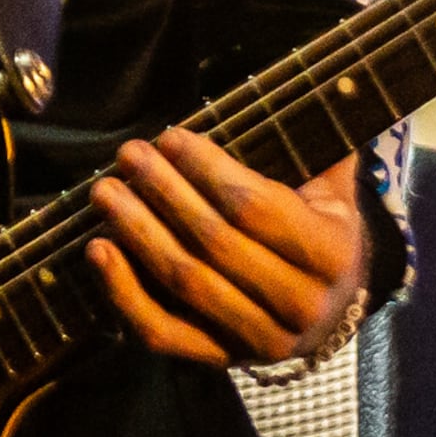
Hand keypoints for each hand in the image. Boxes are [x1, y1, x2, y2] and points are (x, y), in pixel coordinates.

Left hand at [84, 130, 364, 368]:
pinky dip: (124, 293)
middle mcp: (299, 305)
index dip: (206, 169)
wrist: (330, 312)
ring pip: (185, 284)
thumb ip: (326, 142)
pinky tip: (98, 249)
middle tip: (129, 155)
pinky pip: (164, 333)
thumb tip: (337, 76)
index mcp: (331, 255)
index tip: (170, 137)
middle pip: (214, 243)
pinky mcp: (221, 360)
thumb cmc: (324, 232)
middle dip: (164, 193)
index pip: (254, 207)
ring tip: (105, 191)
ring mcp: (258, 340)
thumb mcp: (336, 190)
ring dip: (137, 232)